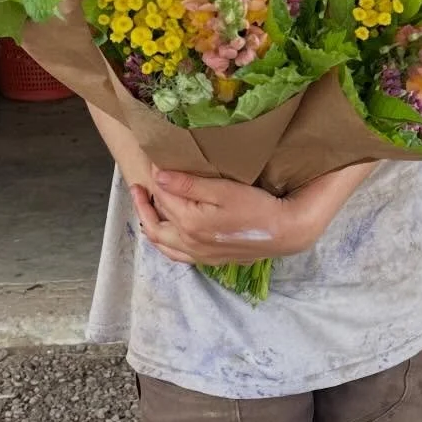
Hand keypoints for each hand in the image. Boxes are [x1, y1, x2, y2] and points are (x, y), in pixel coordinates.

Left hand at [131, 171, 294, 265]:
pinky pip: (176, 255)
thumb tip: (157, 176)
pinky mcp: (209, 259)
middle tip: (137, 185)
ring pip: (162, 242)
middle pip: (156, 222)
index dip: (155, 177)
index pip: (163, 197)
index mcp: (189, 223)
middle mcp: (189, 242)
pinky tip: (166, 233)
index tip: (153, 161)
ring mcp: (198, 254)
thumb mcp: (223, 190)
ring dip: (150, 224)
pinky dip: (164, 243)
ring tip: (146, 208)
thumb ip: (188, 185)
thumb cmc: (257, 207)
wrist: (284, 232)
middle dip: (144, 203)